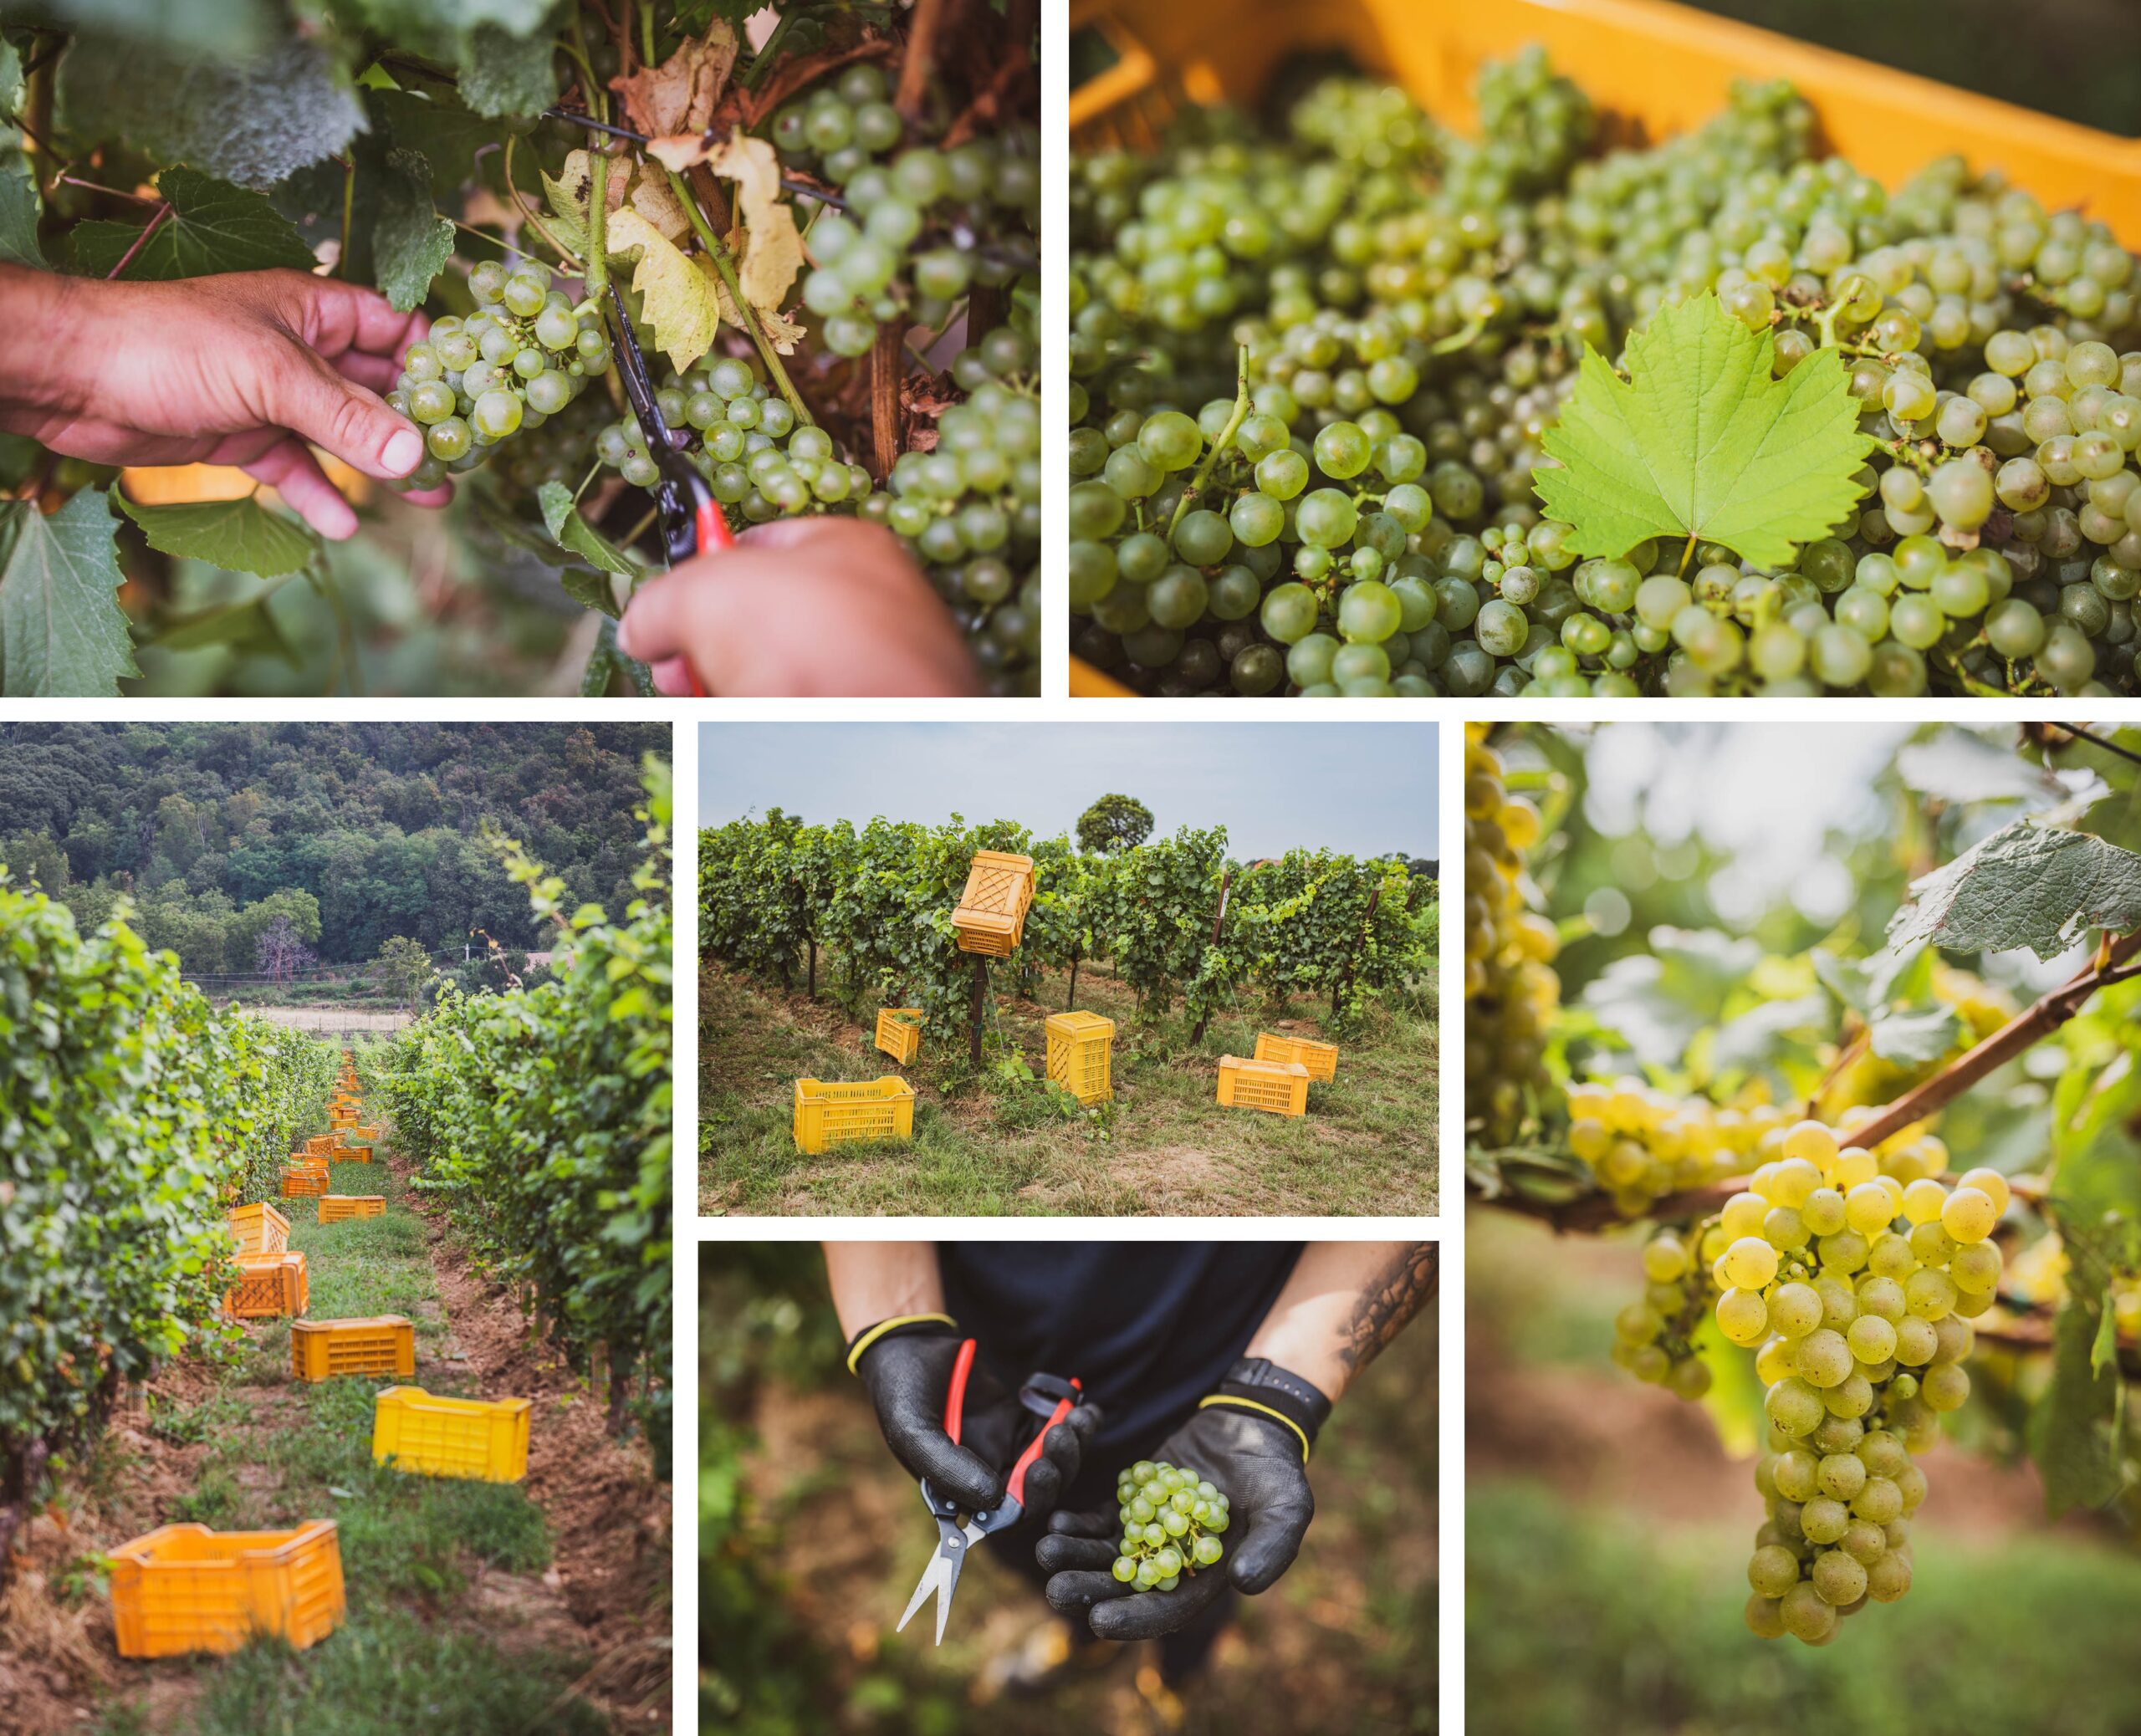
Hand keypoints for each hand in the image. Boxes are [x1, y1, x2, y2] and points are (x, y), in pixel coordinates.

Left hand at [0, 265, 445, 537]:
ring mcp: (272, 396)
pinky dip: (319, 494)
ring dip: (383, 467)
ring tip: (428, 499)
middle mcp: (299, 350)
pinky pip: (296, 469)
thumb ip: (347, 419)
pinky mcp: (243, 436)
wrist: (72, 376)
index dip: (438, 361)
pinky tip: (341, 525)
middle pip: (379, 388)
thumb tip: (416, 455)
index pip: (396, 329)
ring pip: (345, 434)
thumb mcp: (271, 376)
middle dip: (420, 425)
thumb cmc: (166, 344)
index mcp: (312, 310)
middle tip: (463, 463)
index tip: (476, 401)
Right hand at [614, 516, 977, 695]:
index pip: (756, 545)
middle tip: (680, 672)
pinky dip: (769, 724)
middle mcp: (873, 602)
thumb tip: (640, 630)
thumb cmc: (806, 639)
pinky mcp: (878, 722)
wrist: (879, 732)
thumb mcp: (704, 593)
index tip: (670, 609)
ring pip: (782, 675)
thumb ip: (661, 600)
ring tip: (721, 701)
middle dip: (710, 647)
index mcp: (845, 547)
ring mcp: (881, 666)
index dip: (701, 574)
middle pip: (764, 619)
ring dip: (734, 689)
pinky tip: (757, 730)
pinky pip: (807, 715)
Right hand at [855, 1328, 1098, 1525]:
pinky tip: (1086, 1410)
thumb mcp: (912, 1430)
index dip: (1030, 1502)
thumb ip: (947, 1467)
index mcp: (957, 1490)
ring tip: (1077, 1419)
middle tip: (1061, 1437)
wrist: (911, 1342)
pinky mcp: (1019, 1420)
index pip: (1002, 1516)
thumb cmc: (902, 1390)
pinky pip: (1054, 1432)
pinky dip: (1076, 1426)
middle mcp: (984, 1476)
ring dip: (1071, 1447)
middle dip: (1057, 1470)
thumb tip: (995, 1499)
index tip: (1040, 1471)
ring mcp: (1005, 1447)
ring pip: (1050, 1464)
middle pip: (1035, 1493)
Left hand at [1038, 1406, 1313, 1639]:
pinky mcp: (1136, 1502)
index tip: (1100, 1622)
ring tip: (1047, 1552)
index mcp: (1207, 1580)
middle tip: (1055, 1590)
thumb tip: (1245, 1583)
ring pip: (1106, 1554)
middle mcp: (1173, 1564)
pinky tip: (1057, 1521)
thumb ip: (1273, 1547)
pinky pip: (1103, 1519)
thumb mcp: (1287, 1507)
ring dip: (1076, 1557)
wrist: (1253, 1424)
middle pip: (1124, 1588)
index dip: (1134, 1619)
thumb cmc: (1275, 1472)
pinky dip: (1080, 1523)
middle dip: (1089, 1592)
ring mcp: (1150, 1532)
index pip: (1167, 1611)